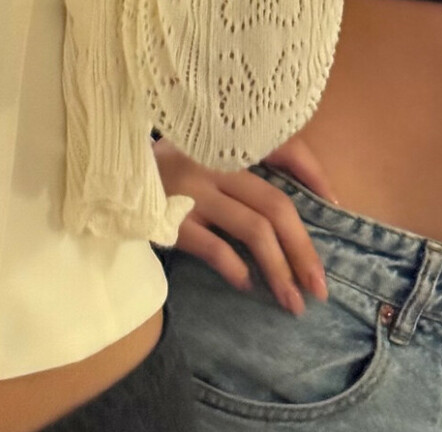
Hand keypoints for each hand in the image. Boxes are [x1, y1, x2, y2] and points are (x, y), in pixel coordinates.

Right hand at [153, 133, 335, 313]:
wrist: (107, 171)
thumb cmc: (166, 165)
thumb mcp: (204, 150)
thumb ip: (246, 160)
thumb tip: (308, 190)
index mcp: (226, 140)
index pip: (283, 146)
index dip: (313, 172)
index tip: (334, 204)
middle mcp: (213, 162)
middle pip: (275, 205)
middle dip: (303, 249)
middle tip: (320, 287)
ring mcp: (192, 190)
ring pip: (253, 230)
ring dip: (279, 270)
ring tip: (293, 301)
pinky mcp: (169, 217)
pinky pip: (214, 246)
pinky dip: (235, 267)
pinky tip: (246, 285)